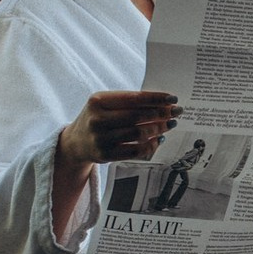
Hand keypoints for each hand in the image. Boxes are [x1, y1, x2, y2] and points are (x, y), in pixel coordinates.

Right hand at [58, 91, 181, 169]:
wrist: (75, 143)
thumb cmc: (98, 118)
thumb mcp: (105, 104)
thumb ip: (129, 102)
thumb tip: (164, 102)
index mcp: (97, 101)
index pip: (133, 98)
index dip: (156, 98)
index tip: (173, 98)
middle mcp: (97, 119)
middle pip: (137, 116)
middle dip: (161, 114)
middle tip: (176, 112)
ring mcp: (100, 139)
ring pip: (138, 134)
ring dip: (159, 129)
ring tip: (170, 124)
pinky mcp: (105, 155)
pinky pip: (135, 151)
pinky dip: (151, 145)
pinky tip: (159, 139)